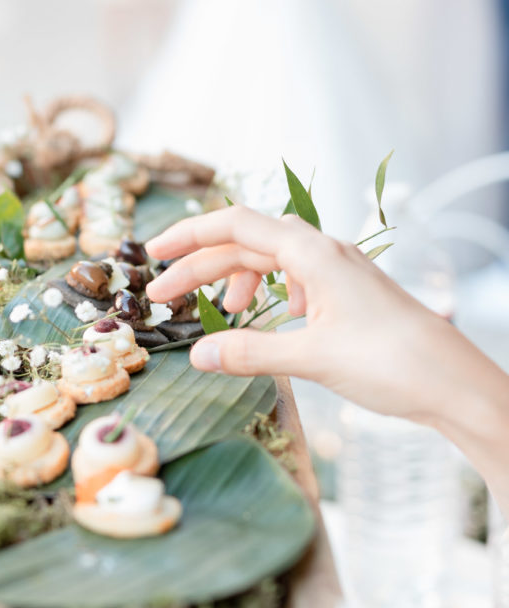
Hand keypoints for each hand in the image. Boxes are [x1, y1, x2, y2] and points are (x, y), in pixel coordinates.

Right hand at [146, 207, 451, 422]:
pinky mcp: (350, 294)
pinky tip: (273, 318)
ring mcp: (339, 272)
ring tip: (220, 311)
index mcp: (312, 254)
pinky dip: (271, 295)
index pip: (236, 226)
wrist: (454, 382)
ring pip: (272, 263)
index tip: (152, 254)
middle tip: (162, 297)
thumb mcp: (312, 358)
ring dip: (236, 281)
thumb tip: (197, 354)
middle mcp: (324, 253)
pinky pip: (297, 281)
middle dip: (201, 268)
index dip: (188, 236)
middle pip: (247, 245)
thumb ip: (249, 352)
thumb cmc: (392, 361)